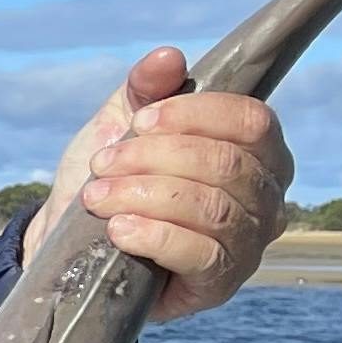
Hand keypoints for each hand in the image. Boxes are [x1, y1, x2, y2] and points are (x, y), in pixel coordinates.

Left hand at [26, 47, 291, 323]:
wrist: (73, 246)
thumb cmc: (111, 179)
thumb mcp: (121, 125)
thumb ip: (145, 89)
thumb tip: (168, 57)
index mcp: (259, 152)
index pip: (252, 121)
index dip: (195, 115)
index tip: (139, 121)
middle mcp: (268, 199)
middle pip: (226, 164)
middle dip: (154, 158)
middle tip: (102, 163)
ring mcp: (249, 245)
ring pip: (211, 207)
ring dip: (144, 195)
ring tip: (98, 195)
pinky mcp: (220, 285)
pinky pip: (201, 254)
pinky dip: (154, 236)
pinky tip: (118, 229)